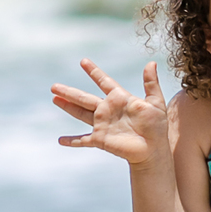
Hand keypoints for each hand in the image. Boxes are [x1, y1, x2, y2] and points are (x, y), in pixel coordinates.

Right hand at [52, 59, 168, 165]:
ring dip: (67, 107)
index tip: (83, 61)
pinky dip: (72, 141)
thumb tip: (151, 62)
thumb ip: (151, 84)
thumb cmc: (156, 127)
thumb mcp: (156, 102)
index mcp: (120, 99)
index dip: (94, 72)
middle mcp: (108, 110)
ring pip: (80, 113)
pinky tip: (61, 140)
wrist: (153, 150)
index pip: (104, 82)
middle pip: (84, 98)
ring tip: (54, 99)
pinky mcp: (100, 140)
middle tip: (54, 86)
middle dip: (69, 92)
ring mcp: (102, 125)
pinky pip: (83, 140)